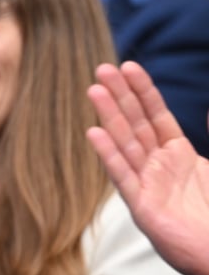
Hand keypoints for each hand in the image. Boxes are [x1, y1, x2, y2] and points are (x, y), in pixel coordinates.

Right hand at [86, 61, 208, 274]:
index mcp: (179, 157)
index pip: (156, 116)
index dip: (143, 91)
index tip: (129, 66)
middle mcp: (159, 168)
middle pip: (136, 124)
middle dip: (120, 96)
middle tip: (101, 69)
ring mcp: (148, 186)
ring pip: (126, 144)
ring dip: (109, 116)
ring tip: (94, 90)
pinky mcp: (143, 207)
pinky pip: (123, 176)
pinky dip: (109, 155)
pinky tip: (94, 133)